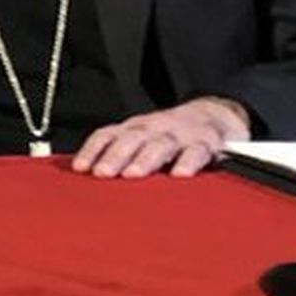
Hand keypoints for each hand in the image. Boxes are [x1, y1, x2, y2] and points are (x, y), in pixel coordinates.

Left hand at [71, 97, 249, 178]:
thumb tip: (87, 178)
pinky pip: (198, 151)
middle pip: (132, 138)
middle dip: (114, 155)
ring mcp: (181, 134)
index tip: (79, 169)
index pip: (108, 134)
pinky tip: (180, 175)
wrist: (216, 117)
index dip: (92, 150)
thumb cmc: (170, 136)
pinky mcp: (208, 143)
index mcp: (135, 129)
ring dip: (145, 158)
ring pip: (161, 143)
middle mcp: (155, 127)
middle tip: (102, 173)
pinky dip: (189, 161)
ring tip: (132, 174)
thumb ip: (120, 157)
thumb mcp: (143, 141)